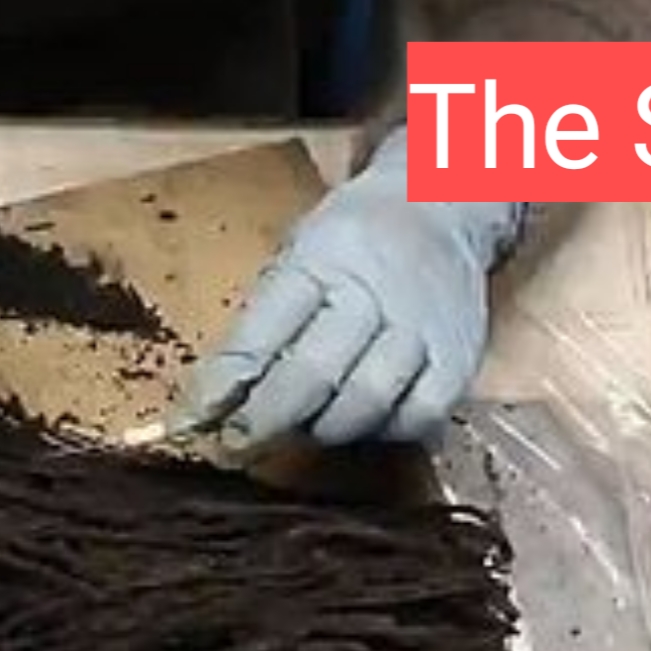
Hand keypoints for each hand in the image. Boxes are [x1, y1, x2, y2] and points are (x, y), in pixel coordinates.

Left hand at [181, 129, 525, 446]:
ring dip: (322, 428)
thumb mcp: (293, 260)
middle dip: (265, 420)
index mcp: (318, 262)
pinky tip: (363, 419)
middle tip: (237, 444)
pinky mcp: (459, 359)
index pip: (262, 333)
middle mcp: (373, 294)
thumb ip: (258, 327)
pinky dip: (383, 430)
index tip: (190, 421)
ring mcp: (421, 328)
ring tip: (304, 423)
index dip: (222, 385)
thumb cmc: (348, 244)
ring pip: (366, 403)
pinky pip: (418, 416)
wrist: (438, 207)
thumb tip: (209, 403)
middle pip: (314, 375)